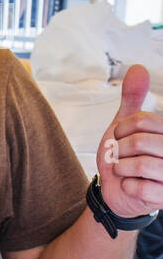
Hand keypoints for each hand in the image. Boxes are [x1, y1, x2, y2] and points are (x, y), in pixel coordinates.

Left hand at [97, 64, 162, 218]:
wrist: (117, 191)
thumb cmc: (124, 156)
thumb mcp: (124, 125)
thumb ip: (132, 99)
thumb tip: (138, 68)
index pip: (142, 120)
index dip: (120, 130)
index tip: (118, 137)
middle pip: (139, 142)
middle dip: (118, 151)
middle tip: (119, 158)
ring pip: (140, 164)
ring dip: (121, 169)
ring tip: (125, 171)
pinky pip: (139, 187)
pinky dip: (126, 186)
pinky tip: (131, 186)